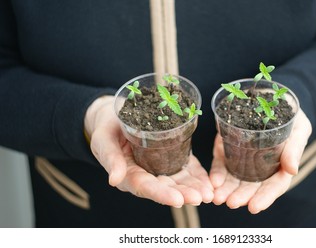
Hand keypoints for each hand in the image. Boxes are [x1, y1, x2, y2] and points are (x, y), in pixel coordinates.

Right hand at [84, 95, 213, 207]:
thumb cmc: (107, 129)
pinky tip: (210, 182)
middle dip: (183, 194)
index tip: (177, 199)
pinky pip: (185, 169)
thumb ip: (110, 158)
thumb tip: (114, 180)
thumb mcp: (104, 140)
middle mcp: (146, 176)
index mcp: (129, 175)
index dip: (161, 194)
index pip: (146, 188)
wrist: (115, 117)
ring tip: (209, 193)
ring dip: (194, 188)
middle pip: (166, 188)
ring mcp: (159, 168)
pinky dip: (197, 176)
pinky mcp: (170, 158)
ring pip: (178, 182)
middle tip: (201, 197)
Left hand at [209, 109, 311, 213]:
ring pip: (234, 179)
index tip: (254, 207)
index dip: (265, 198)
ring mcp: (243, 159)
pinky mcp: (229, 149)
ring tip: (217, 198)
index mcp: (280, 167)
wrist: (271, 97)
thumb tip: (292, 170)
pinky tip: (212, 181)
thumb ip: (295, 147)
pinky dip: (217, 173)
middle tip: (230, 203)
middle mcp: (261, 167)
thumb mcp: (298, 129)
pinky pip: (222, 164)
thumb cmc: (291, 116)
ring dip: (226, 190)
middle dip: (241, 196)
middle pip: (251, 187)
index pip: (273, 186)